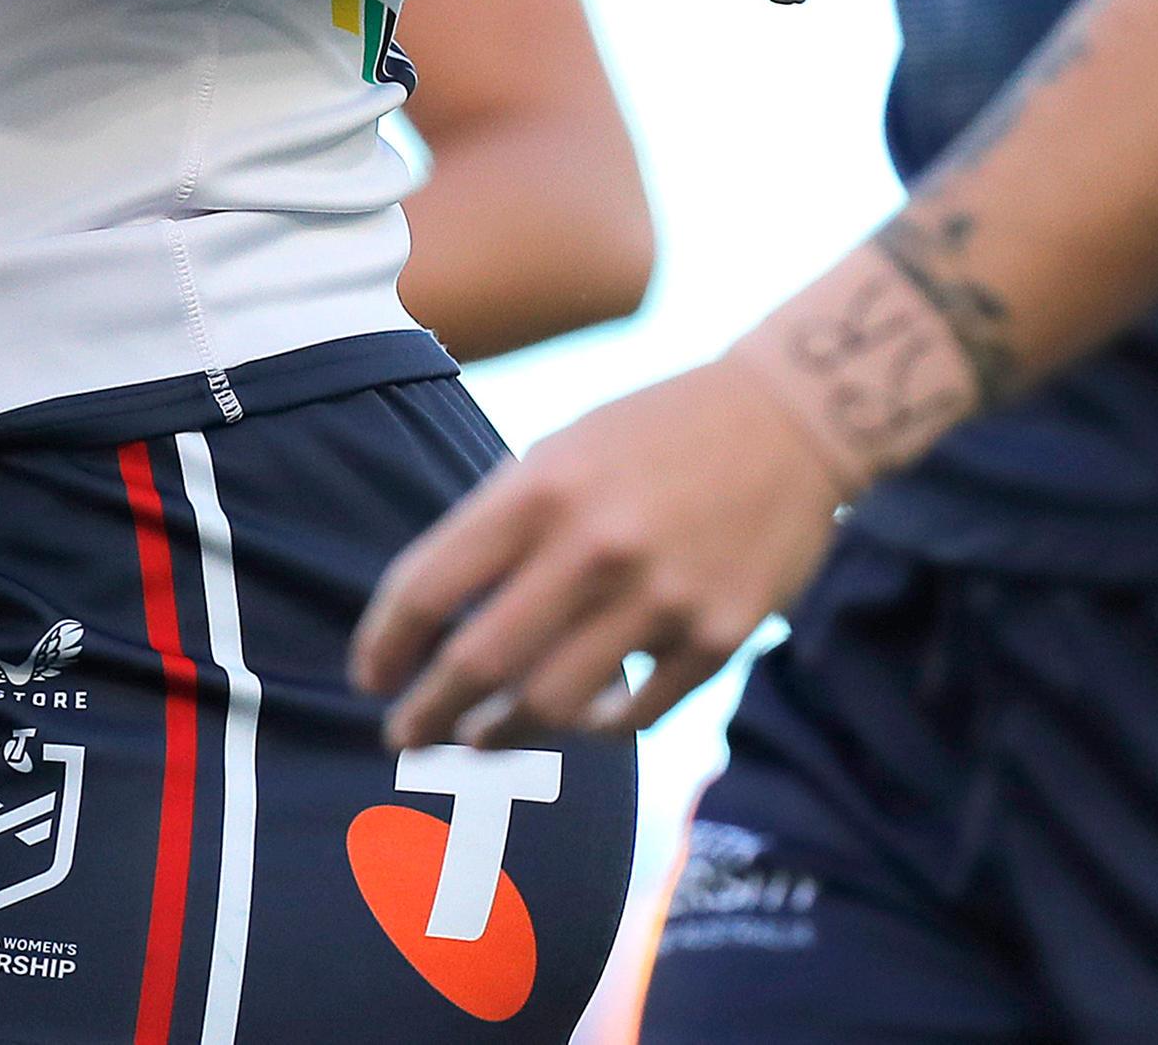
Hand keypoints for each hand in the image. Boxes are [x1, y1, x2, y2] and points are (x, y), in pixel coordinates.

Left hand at [352, 354, 846, 746]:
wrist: (789, 418)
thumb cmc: (651, 434)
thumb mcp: (558, 451)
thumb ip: (500, 528)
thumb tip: (434, 617)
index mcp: (537, 490)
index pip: (429, 586)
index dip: (385, 644)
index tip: (367, 677)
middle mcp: (593, 547)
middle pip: (478, 663)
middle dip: (427, 712)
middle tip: (404, 735)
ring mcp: (660, 598)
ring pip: (552, 704)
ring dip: (502, 733)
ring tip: (478, 738)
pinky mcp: (718, 636)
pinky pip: (636, 714)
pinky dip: (594, 729)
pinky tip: (576, 727)